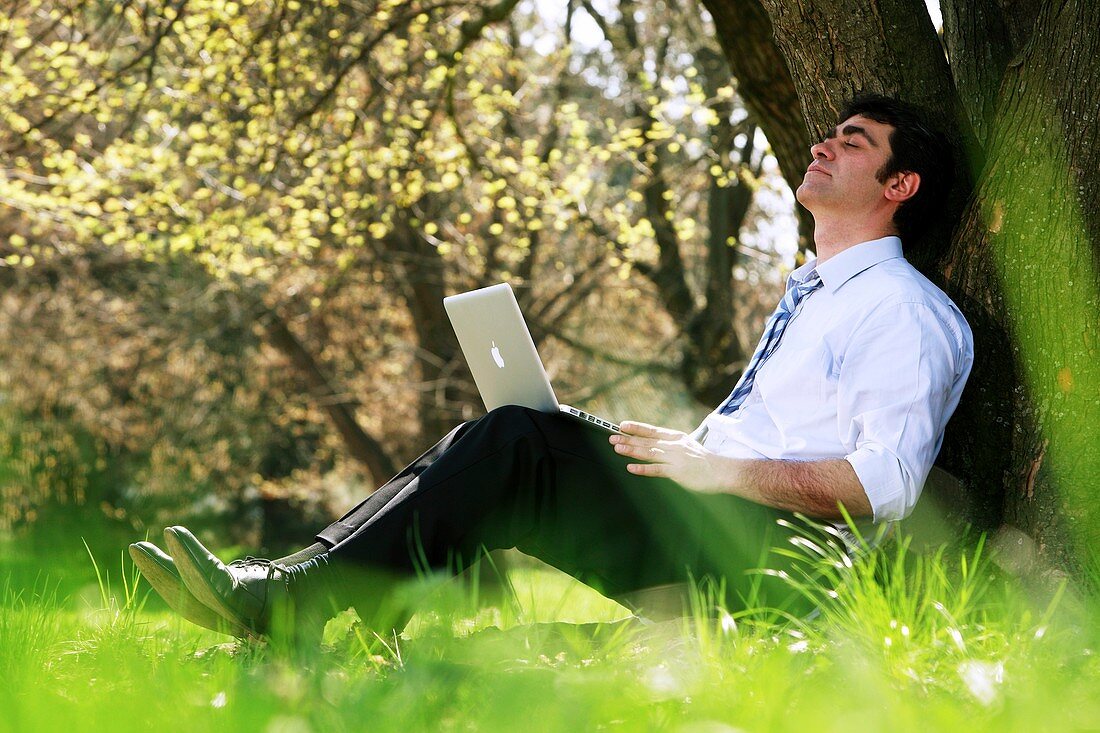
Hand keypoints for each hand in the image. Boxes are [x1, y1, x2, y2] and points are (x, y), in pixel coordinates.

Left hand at [609, 421, 730, 492]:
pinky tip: (631, 467)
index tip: (622, 425)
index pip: (652, 430)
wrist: (722, 471)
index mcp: (675, 437)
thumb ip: (671, 445)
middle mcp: (673, 445)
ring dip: (632, 450)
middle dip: (628, 439)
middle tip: (612, 438)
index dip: (636, 428)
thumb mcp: (687, 446)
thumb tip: (655, 444)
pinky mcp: (677, 472)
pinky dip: (643, 468)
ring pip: (649, 453)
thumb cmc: (704, 461)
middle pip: (646, 441)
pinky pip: (657, 469)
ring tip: (617, 448)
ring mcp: (675, 458)